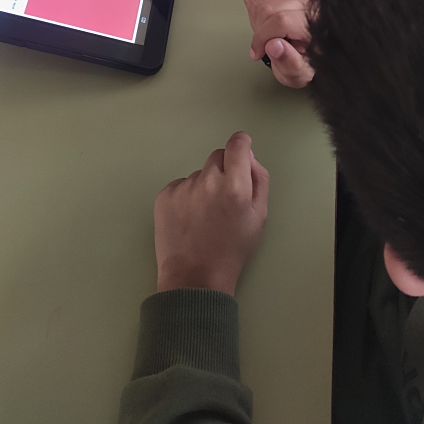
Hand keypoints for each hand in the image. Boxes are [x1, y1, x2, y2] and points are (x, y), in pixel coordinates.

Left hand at [154, 132, 269, 295]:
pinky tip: (189, 219)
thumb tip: (249, 158)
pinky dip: (186, 197)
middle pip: (218, 156)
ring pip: (199, 174)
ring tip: (204, 216)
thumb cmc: (232, 250)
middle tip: (224, 195)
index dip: (242, 145)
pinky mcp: (164, 196)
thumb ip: (259, 180)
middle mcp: (207, 181)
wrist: (195, 279)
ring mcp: (183, 188)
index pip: (237, 144)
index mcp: (234, 186)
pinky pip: (181, 186)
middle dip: (224, 169)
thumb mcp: (259, 217)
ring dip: (204, 186)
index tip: (241, 151)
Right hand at [245, 0, 313, 88]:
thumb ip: (288, 62)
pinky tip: (264, 17)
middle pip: (269, 7)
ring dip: (256, 17)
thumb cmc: (308, 63)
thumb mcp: (299, 74)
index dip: (263, 37)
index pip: (281, 20)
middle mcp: (311, 4)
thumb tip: (273, 45)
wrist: (315, 52)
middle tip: (263, 44)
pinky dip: (257, 2)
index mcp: (316, 25)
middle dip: (258, 29)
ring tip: (266, 32)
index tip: (258, 51)